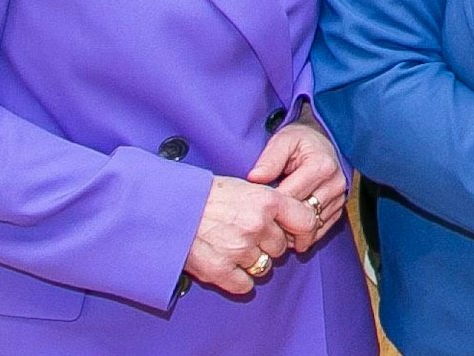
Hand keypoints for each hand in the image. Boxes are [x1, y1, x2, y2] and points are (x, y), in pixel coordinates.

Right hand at [183, 177, 315, 295]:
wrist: (168, 207)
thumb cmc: (206, 195)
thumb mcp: (246, 187)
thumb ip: (271, 203)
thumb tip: (292, 220)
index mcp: (267, 201)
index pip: (306, 221)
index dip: (304, 232)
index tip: (298, 238)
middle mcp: (257, 225)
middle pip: (281, 247)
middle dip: (268, 245)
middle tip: (246, 236)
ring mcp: (239, 249)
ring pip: (264, 267)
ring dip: (251, 262)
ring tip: (231, 247)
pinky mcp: (220, 270)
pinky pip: (244, 285)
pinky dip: (237, 279)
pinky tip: (225, 264)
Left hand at [247, 119, 346, 251]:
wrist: (321, 141)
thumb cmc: (299, 141)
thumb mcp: (282, 141)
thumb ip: (269, 159)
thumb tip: (255, 178)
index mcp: (321, 166)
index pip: (291, 198)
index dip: (270, 207)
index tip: (255, 209)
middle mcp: (335, 183)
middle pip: (304, 215)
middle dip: (281, 223)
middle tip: (261, 225)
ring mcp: (340, 197)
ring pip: (313, 226)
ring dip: (293, 231)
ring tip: (274, 228)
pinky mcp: (340, 207)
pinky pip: (321, 228)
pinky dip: (305, 233)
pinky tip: (289, 228)